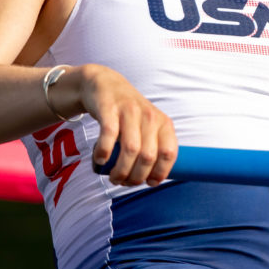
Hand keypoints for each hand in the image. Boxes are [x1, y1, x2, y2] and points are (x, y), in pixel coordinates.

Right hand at [74, 64, 177, 187]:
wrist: (105, 85)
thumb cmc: (129, 115)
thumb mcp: (148, 127)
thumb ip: (154, 147)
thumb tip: (155, 180)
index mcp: (164, 124)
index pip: (169, 153)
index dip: (160, 173)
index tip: (149, 183)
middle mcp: (150, 117)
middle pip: (148, 157)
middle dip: (136, 177)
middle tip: (124, 182)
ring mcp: (130, 112)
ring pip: (131, 150)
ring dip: (121, 170)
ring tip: (113, 177)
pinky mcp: (110, 109)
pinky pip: (109, 135)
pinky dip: (104, 152)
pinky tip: (99, 160)